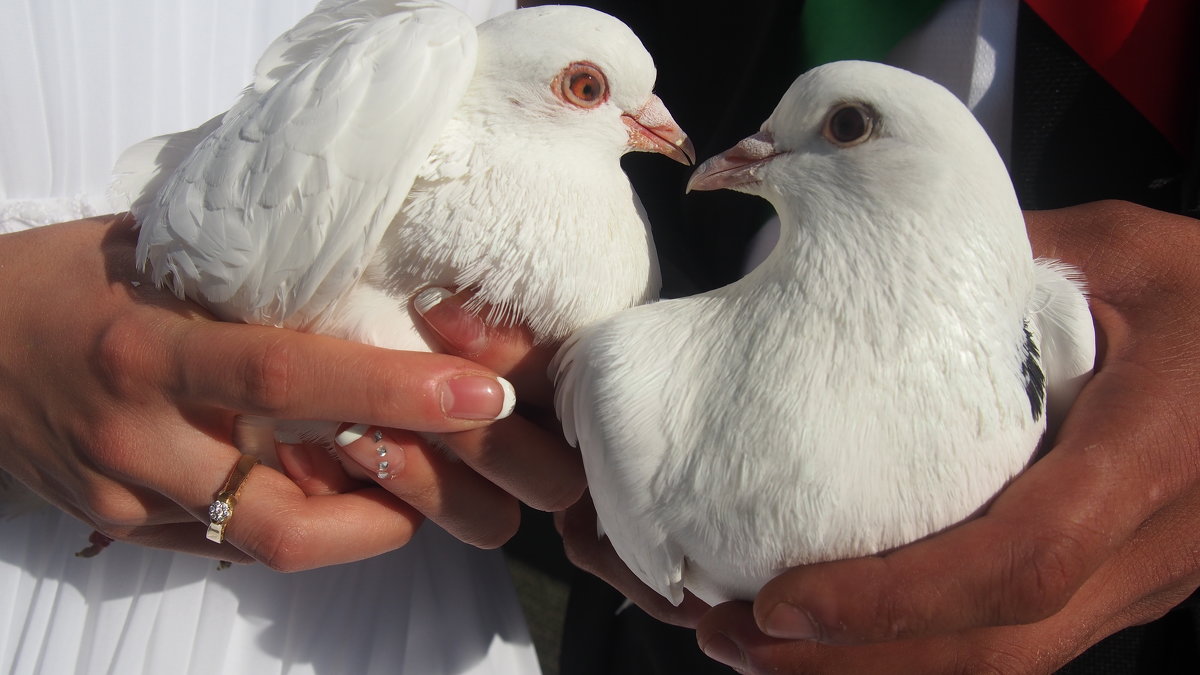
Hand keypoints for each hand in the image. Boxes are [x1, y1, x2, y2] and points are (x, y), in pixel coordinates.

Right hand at [0, 215, 541, 568]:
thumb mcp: (155, 251)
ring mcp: (128, 498)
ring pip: (269, 543)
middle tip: (480, 480)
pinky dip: (303, 524)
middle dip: (399, 506)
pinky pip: (232, 544)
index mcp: (147, 346)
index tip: (482, 393)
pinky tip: (343, 494)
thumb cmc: (65, 279)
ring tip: (421, 488)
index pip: (287, 373)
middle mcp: (138, 436)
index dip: (391, 390)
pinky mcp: (123, 530)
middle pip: (286, 510)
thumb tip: (369, 263)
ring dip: (362, 526)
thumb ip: (252, 270)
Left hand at [692, 201, 1199, 672]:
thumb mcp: (1120, 253)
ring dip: (872, 672)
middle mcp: (1147, 546)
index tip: (788, 602)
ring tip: (758, 649)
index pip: (1019, 560)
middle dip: (855, 664)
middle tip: (736, 639)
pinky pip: (1014, 643)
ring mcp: (1135, 582)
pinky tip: (840, 637)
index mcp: (1148, 456)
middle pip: (996, 652)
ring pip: (1003, 664)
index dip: (897, 598)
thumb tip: (872, 261)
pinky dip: (916, 653)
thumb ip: (1005, 261)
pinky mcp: (1114, 587)